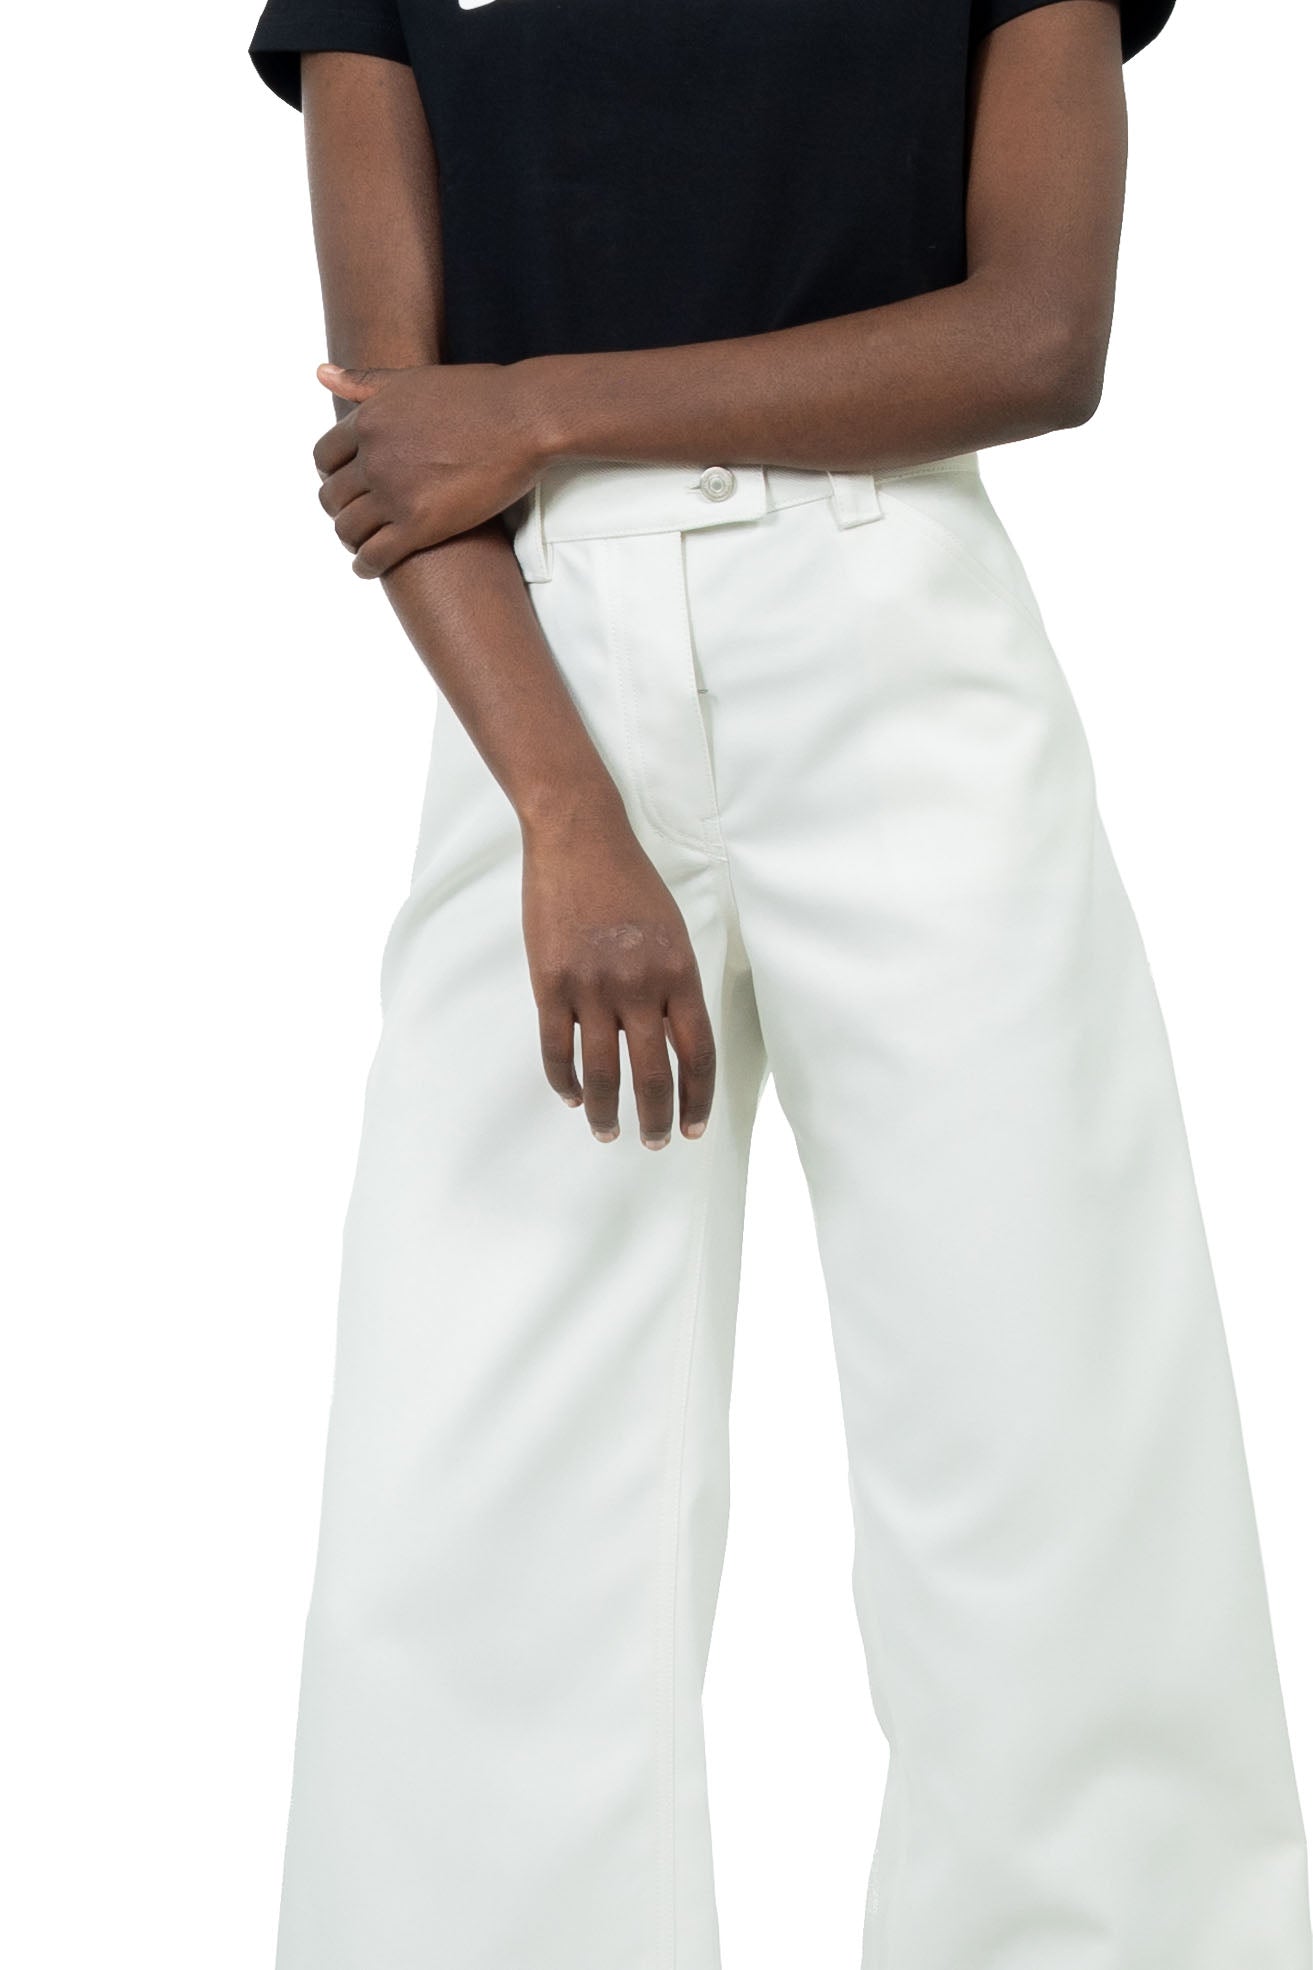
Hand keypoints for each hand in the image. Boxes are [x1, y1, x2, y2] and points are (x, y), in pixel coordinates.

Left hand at [312, 359, 548, 576]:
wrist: (525, 418)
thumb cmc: (479, 395)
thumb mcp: (412, 378)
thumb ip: (365, 381)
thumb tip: (320, 372)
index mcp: (369, 421)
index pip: (325, 458)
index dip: (332, 475)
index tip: (345, 485)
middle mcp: (374, 457)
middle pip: (332, 497)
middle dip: (341, 509)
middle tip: (356, 518)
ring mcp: (395, 493)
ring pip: (348, 529)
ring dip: (351, 539)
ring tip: (364, 543)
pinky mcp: (420, 525)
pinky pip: (375, 555)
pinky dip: (365, 566)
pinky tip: (369, 567)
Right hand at [521, 815, 716, 1147]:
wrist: (578, 837)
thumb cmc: (630, 881)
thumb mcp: (672, 930)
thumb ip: (675, 986)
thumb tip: (672, 1042)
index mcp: (679, 973)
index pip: (697, 1055)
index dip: (697, 1099)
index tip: (694, 1127)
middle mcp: (639, 986)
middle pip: (653, 1074)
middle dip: (657, 1119)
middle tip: (655, 1143)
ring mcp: (592, 986)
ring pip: (603, 1072)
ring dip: (608, 1112)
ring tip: (609, 1133)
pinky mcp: (550, 983)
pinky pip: (557, 1049)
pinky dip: (566, 1081)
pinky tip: (574, 1097)